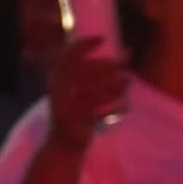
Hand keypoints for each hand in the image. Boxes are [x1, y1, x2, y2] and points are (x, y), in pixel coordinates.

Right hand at [45, 34, 126, 149]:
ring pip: (95, 92)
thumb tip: (125, 51)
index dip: (84, 45)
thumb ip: (91, 72)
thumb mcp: (75, 88)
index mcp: (56, 80)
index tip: (103, 39)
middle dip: (109, 64)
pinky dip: (115, 110)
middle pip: (86, 72)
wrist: (62, 144)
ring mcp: (66, 108)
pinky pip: (101, 114)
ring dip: (114, 84)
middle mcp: (58, 92)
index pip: (67, 57)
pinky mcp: (76, 124)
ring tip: (126, 81)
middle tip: (125, 59)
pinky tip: (125, 107)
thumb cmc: (74, 111)